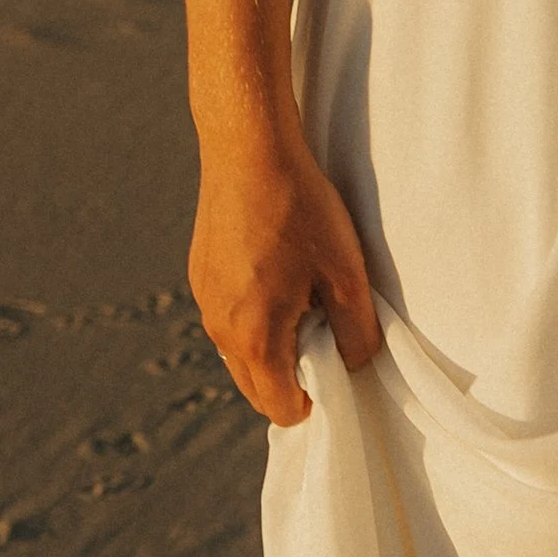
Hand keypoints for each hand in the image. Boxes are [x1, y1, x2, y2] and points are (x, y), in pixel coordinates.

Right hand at [189, 122, 382, 425]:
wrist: (248, 147)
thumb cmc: (301, 210)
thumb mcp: (347, 277)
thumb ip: (357, 335)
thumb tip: (353, 366)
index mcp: (254, 337)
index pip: (281, 409)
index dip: (315, 403)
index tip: (337, 371)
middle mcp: (219, 328)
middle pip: (257, 389)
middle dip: (292, 380)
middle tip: (325, 336)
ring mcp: (205, 301)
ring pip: (241, 356)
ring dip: (272, 349)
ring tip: (302, 302)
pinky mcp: (200, 276)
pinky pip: (230, 321)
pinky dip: (254, 320)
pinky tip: (278, 278)